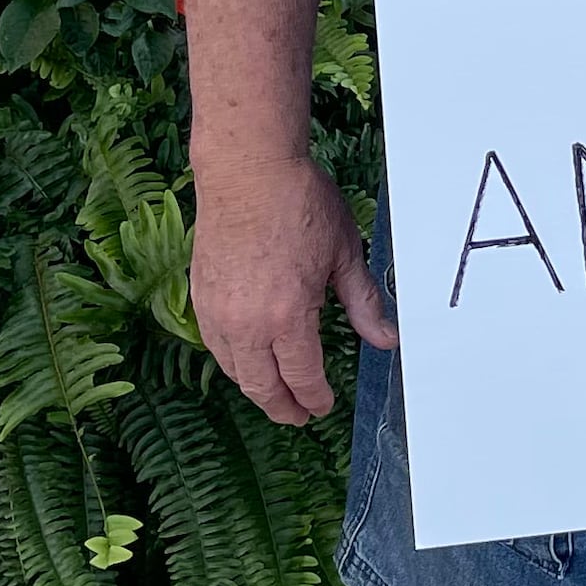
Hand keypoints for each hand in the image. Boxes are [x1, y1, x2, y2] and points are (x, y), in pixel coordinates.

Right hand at [189, 152, 398, 425]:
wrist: (248, 170)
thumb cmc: (299, 202)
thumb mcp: (344, 253)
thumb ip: (363, 303)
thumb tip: (386, 339)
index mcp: (288, 316)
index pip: (302, 378)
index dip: (314, 399)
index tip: (323, 405)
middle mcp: (247, 323)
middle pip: (263, 386)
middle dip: (283, 408)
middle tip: (298, 416)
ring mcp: (218, 311)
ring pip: (234, 370)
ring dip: (256, 388)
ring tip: (274, 394)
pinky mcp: (199, 294)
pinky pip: (214, 345)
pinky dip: (232, 361)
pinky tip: (246, 360)